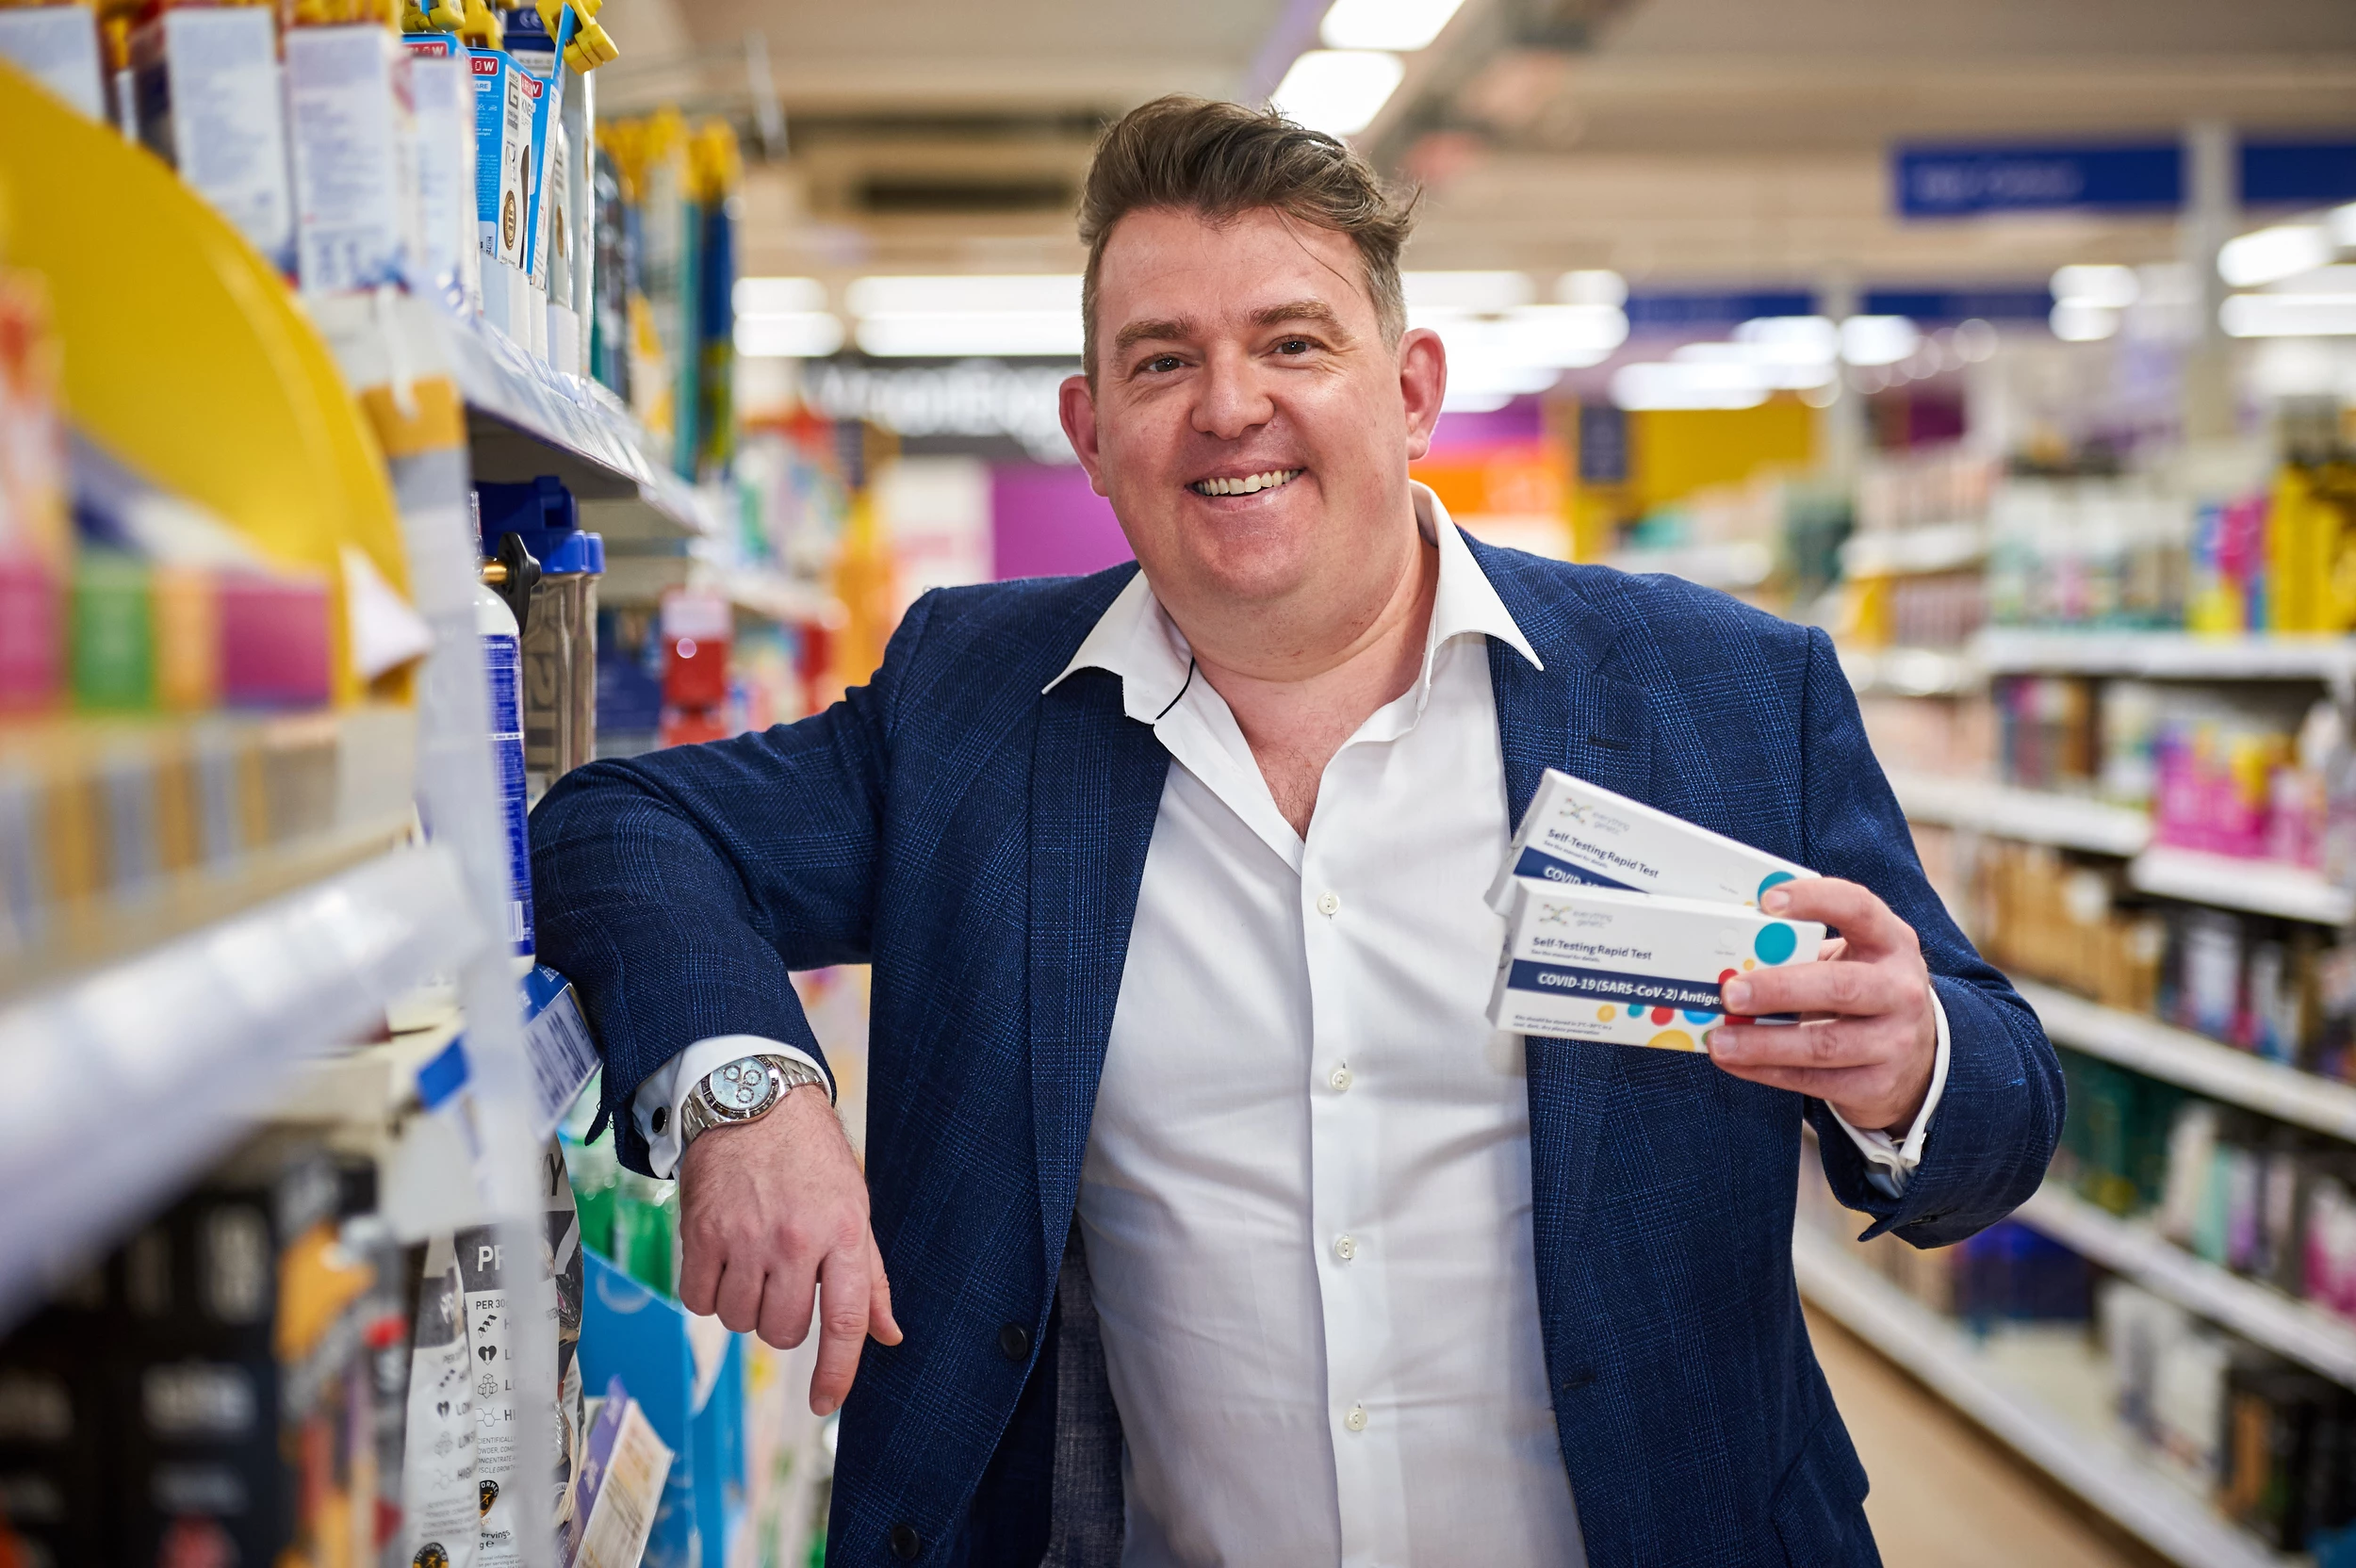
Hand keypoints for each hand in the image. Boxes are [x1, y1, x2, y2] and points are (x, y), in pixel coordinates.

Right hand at [676, 1084, 902, 1414]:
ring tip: (752, 1264)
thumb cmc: (812, 1159)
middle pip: (783, 1331)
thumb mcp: (854, 1209)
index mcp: (842, 1234)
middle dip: (782, 1323)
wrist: (753, 1100)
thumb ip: (870, 1277)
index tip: (825, 1403)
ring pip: (738, 1321)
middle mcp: (795, 1240)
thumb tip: (888, 1335)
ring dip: (744, 1307)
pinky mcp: (701, 1233)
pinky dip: (707, 1294)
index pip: (846, 1321)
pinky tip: (721, 1263)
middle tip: (782, 1285)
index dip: (837, 1372)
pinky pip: (697, 1301)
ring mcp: (745, 1237)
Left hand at [1708, 878, 1936, 1134]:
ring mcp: (1896, 1041)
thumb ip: (1802, 950)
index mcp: (1892, 942)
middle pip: (1839, 987)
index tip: (1766, 901)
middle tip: (1729, 992)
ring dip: (1763, 1044)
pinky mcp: (1879, 1086)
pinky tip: (1734, 1063)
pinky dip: (1768, 1072)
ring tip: (1719, 1041)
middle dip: (1778, 989)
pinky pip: (1816, 1082)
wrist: (1916, 1056)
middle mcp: (1902, 989)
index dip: (1814, 900)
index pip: (1858, 908)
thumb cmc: (1863, 991)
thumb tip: (1727, 954)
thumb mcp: (1851, 959)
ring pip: (1824, 1044)